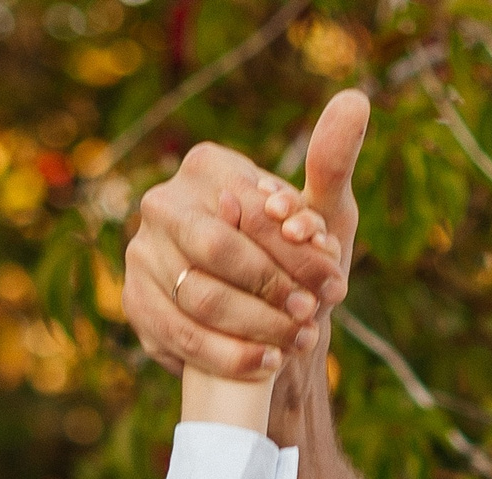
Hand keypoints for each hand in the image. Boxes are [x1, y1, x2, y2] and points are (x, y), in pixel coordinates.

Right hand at [126, 91, 371, 378]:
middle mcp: (162, 203)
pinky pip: (178, 336)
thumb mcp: (323, 215)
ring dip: (256, 326)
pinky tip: (266, 364)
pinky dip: (227, 355)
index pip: (249, 206)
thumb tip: (356, 101)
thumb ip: (333, 164)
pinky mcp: (135, 304)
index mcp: (207, 166)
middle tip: (312, 313)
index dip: (294, 248)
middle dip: (273, 288)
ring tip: (297, 341)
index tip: (334, 279)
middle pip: (218, 250)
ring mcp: (140, 254)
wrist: (264, 322)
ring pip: (198, 296)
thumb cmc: (295, 263)